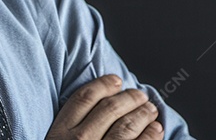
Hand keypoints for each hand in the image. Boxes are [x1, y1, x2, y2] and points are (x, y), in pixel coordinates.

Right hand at [45, 74, 163, 139]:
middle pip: (109, 109)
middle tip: (140, 95)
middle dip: (129, 98)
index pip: (83, 98)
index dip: (103, 85)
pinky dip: (150, 135)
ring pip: (126, 126)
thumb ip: (68, 127)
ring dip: (142, 114)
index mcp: (59, 133)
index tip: (116, 80)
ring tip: (151, 110)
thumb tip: (97, 103)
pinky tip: (156, 129)